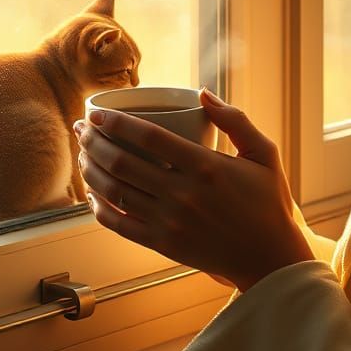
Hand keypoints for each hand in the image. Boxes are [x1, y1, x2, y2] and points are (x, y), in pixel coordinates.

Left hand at [73, 89, 314, 291]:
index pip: (149, 137)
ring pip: (115, 192)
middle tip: (81, 128)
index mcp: (206, 167)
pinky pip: (119, 225)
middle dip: (93, 141)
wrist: (269, 257)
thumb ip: (236, 120)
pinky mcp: (163, 245)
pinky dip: (99, 208)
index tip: (98, 112)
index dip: (116, 122)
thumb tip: (203, 93)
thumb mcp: (264, 153)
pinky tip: (92, 194)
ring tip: (82, 154)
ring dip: (91, 170)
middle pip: (122, 162)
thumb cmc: (268, 201)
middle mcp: (183, 194)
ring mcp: (169, 222)